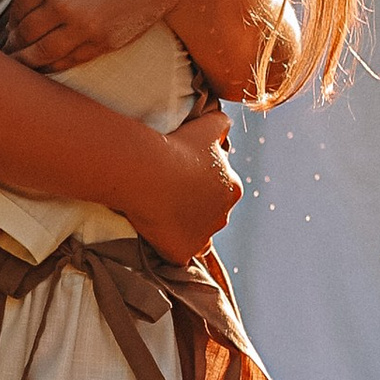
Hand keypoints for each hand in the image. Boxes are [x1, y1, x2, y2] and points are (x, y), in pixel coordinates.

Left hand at [0, 0, 194, 74]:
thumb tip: (37, 1)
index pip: (19, 8)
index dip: (12, 21)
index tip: (11, 29)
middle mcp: (61, 5)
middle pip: (26, 33)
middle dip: (15, 45)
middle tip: (10, 52)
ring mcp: (82, 27)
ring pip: (42, 54)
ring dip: (28, 61)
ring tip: (22, 65)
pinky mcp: (101, 43)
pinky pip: (70, 60)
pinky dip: (54, 66)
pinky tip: (48, 67)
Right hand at [130, 106, 240, 262]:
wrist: (147, 171)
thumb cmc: (176, 147)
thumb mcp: (205, 126)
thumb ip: (220, 123)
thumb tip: (225, 124)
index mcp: (232, 187)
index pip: (222, 191)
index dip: (202, 186)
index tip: (181, 178)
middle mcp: (224, 215)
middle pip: (212, 216)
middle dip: (196, 209)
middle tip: (171, 197)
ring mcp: (203, 236)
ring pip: (200, 239)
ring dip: (186, 231)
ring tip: (164, 219)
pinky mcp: (182, 252)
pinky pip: (179, 256)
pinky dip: (171, 249)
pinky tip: (158, 237)